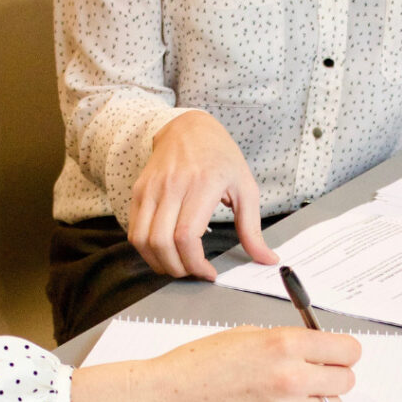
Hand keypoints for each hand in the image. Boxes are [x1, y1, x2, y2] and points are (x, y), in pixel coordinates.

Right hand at [70, 326, 361, 401]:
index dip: (342, 352)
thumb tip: (317, 348)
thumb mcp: (246, 335)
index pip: (348, 350)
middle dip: (332, 376)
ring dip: (317, 401)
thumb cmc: (198, 365)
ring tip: (288, 396)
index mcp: (285, 344)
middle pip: (346, 380)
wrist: (167, 400)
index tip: (336, 355)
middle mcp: (291, 378)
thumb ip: (286, 341)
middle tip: (312, 376)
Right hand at [128, 111, 278, 279]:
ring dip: (158, 263)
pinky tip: (164, 252)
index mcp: (202, 185)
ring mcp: (151, 189)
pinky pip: (134, 231)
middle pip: (162, 243)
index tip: (208, 273)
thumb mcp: (245, 188)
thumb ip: (253, 228)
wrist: (189, 128)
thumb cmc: (220, 157)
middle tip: (193, 272)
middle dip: (178, 269)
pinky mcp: (139, 192)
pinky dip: (146, 250)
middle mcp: (172, 186)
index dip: (195, 264)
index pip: (186, 236)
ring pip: (142, 240)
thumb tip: (267, 259)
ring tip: (178, 266)